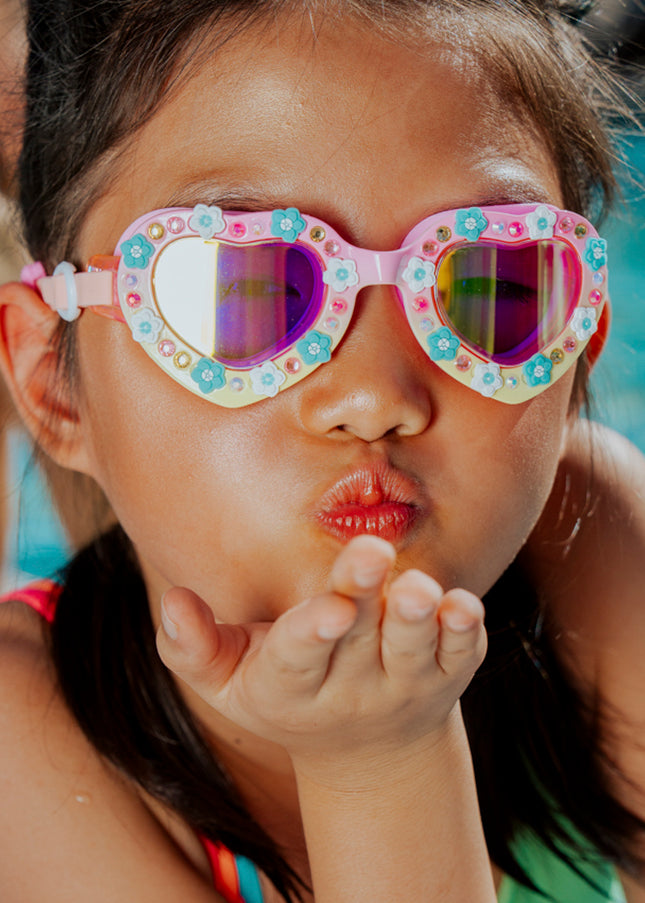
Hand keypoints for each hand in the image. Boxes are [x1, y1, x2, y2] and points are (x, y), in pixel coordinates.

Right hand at [156, 535, 486, 774]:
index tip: (327, 609)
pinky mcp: (449, 674)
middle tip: (370, 552)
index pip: (296, 659)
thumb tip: (173, 600)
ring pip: (413, 650)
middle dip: (362, 595)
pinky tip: (465, 607)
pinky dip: (465, 633)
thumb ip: (193, 646)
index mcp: (291, 687)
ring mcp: (405, 683)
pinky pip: (460, 655)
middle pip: (358, 640)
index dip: (310, 634)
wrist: (369, 749)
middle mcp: (352, 689)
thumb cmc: (286, 694)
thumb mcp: (227, 681)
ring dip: (418, 618)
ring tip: (421, 588)